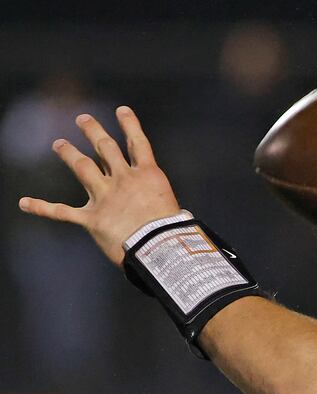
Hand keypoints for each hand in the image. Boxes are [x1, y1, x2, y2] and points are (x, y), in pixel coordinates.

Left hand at [19, 106, 180, 266]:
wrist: (158, 244)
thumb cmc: (173, 230)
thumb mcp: (172, 208)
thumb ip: (161, 204)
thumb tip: (176, 216)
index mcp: (147, 175)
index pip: (137, 144)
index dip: (129, 125)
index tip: (122, 110)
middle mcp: (124, 180)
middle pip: (105, 148)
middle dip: (92, 131)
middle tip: (82, 118)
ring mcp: (105, 197)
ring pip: (83, 168)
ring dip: (69, 154)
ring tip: (59, 143)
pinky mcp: (92, 218)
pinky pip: (62, 212)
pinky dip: (42, 207)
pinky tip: (24, 203)